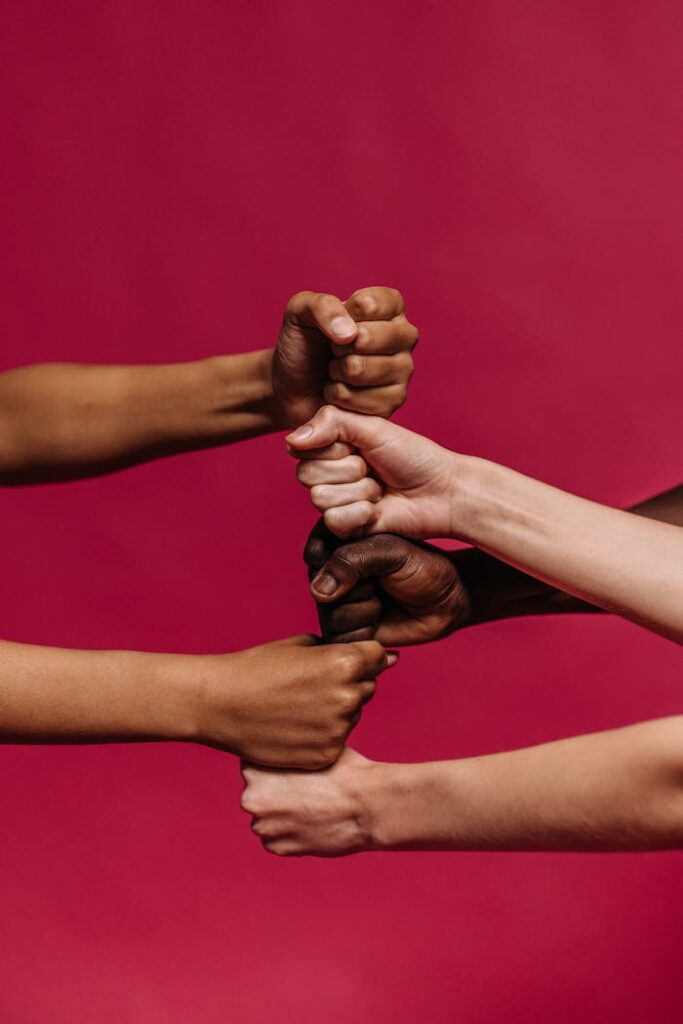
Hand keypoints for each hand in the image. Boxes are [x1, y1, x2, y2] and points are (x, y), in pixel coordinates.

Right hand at [195, 635, 393, 768]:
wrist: (220, 704)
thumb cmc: (258, 668)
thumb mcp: (302, 645)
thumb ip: (342, 650)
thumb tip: (386, 657)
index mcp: (345, 662)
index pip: (378, 656)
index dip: (359, 657)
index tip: (336, 662)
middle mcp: (347, 696)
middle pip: (368, 686)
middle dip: (349, 683)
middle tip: (309, 685)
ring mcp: (338, 729)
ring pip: (353, 714)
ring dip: (336, 709)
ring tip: (298, 706)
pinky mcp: (326, 754)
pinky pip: (337, 740)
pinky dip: (322, 734)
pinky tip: (295, 726)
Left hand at [241, 747, 379, 856]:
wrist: (368, 806)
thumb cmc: (346, 771)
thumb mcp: (313, 747)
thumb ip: (290, 751)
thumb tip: (287, 745)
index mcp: (256, 769)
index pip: (251, 764)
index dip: (271, 766)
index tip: (289, 769)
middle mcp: (252, 798)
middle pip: (256, 793)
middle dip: (274, 792)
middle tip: (304, 789)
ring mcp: (265, 826)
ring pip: (265, 819)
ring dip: (281, 815)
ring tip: (312, 807)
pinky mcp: (279, 848)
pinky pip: (276, 839)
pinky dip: (290, 834)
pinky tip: (311, 823)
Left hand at [272, 287, 416, 427]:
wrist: (293, 386)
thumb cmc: (303, 344)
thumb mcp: (301, 312)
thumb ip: (322, 306)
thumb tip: (349, 333)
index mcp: (390, 306)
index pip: (369, 304)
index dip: (341, 317)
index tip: (333, 324)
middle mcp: (404, 336)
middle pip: (366, 338)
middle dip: (336, 347)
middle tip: (333, 351)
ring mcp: (403, 370)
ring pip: (360, 370)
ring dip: (336, 372)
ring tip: (335, 371)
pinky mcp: (394, 400)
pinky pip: (360, 399)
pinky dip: (339, 396)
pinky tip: (340, 392)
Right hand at [287, 406, 457, 537]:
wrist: (442, 492)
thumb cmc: (413, 457)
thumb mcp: (373, 428)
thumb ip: (331, 423)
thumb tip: (291, 440)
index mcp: (333, 446)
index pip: (301, 447)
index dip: (331, 447)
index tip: (358, 445)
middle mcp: (330, 474)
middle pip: (306, 474)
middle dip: (347, 470)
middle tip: (373, 469)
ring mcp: (337, 501)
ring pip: (319, 498)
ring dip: (358, 492)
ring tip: (380, 489)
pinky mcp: (347, 528)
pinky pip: (333, 521)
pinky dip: (359, 514)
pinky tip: (377, 510)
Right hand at [304, 520, 471, 644]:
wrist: (448, 600)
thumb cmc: (423, 566)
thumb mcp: (391, 552)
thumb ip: (351, 561)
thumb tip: (318, 591)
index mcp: (337, 541)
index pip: (316, 552)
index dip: (344, 562)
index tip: (375, 558)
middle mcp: (329, 572)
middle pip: (320, 588)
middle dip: (359, 589)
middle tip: (382, 581)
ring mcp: (335, 602)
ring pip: (330, 616)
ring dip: (366, 611)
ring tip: (383, 601)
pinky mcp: (344, 630)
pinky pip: (339, 639)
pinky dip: (365, 633)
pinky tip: (381, 620)